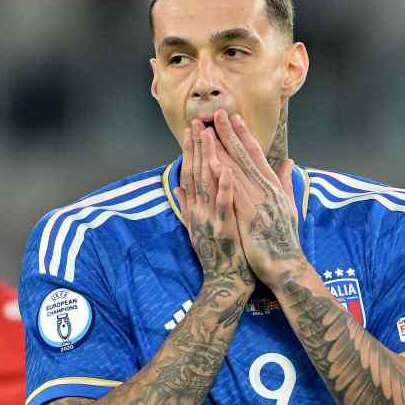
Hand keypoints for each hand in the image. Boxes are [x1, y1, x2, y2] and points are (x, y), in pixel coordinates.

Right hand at [176, 120, 255, 294]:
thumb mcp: (196, 229)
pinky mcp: (223, 228)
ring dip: (207, 158)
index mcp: (195, 209)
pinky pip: (223, 204)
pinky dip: (224, 186)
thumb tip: (177, 187)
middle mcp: (198, 211)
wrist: (224, 283)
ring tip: (208, 136)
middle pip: (195, 173)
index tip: (191, 130)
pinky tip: (226, 168)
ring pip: (207, 184)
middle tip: (196, 122)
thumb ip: (187, 207)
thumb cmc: (216, 256)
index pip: (191, 174)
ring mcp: (209, 219)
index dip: (190, 151)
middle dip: (196, 146)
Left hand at [211, 109, 305, 288]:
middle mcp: (266, 189)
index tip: (232, 118)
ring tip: (207, 131)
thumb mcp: (289, 207)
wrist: (286, 266)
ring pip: (236, 169)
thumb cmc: (284, 240)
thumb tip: (289, 163)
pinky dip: (224, 177)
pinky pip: (233, 192)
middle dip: (229, 133)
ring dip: (221, 148)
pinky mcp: (249, 216)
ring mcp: (258, 201)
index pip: (255, 154)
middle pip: (244, 156)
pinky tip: (213, 162)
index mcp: (272, 186)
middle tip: (215, 113)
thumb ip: (286, 183)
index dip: (243, 135)